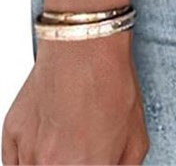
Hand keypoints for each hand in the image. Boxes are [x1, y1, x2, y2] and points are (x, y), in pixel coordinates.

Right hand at [2, 34, 147, 164]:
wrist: (84, 47)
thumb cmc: (110, 83)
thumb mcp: (137, 137)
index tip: (93, 162)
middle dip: (72, 164)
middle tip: (79, 153)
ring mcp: (30, 155)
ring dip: (49, 162)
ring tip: (64, 145)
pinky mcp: (11, 136)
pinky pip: (14, 163)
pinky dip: (28, 160)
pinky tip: (45, 144)